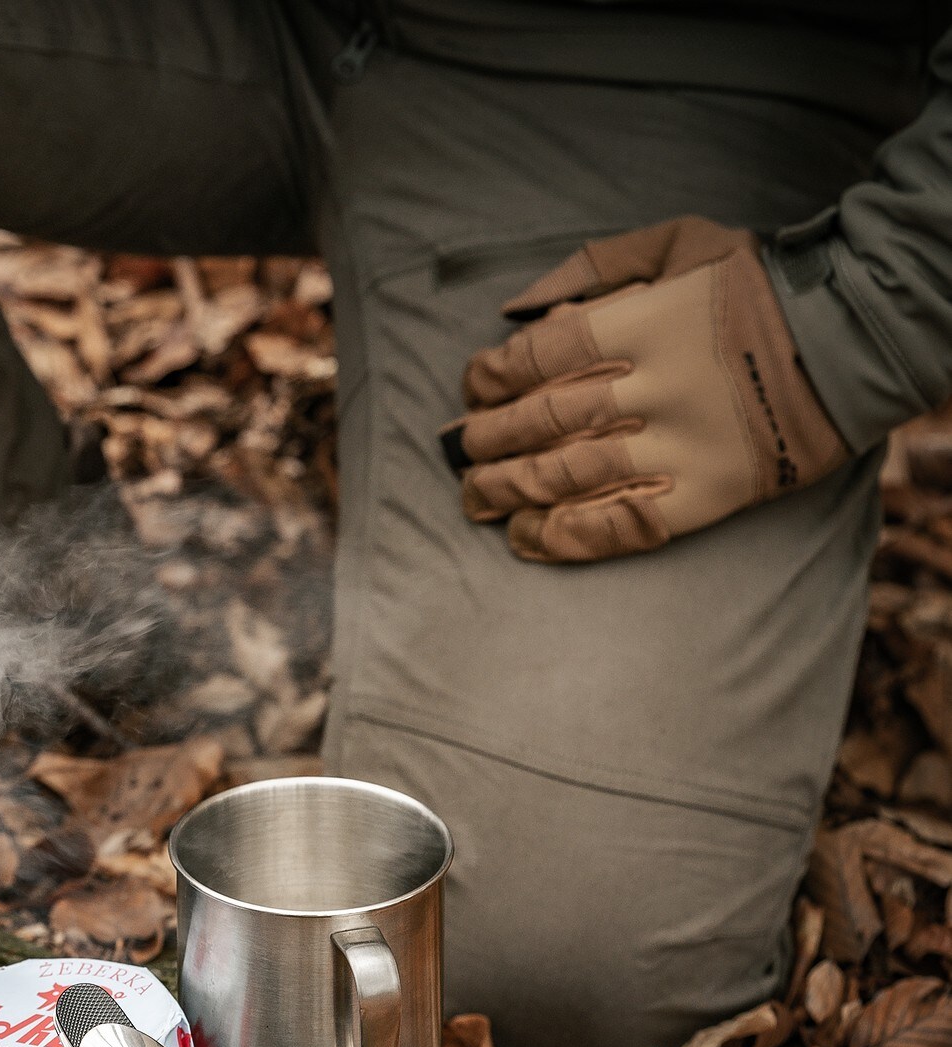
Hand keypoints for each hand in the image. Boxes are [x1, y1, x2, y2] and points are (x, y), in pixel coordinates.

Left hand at [440, 216, 848, 562]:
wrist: (851, 338)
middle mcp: (654, 388)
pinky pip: (618, 525)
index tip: (474, 387)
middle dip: (488, 439)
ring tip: (475, 498)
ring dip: (508, 491)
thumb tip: (518, 305)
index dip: (492, 378)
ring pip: (568, 477)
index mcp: (642, 324)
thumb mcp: (679, 242)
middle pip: (542, 422)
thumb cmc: (754, 284)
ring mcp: (679, 447)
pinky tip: (524, 538)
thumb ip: (596, 265)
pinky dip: (563, 537)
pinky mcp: (704, 495)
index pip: (538, 358)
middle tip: (461, 449)